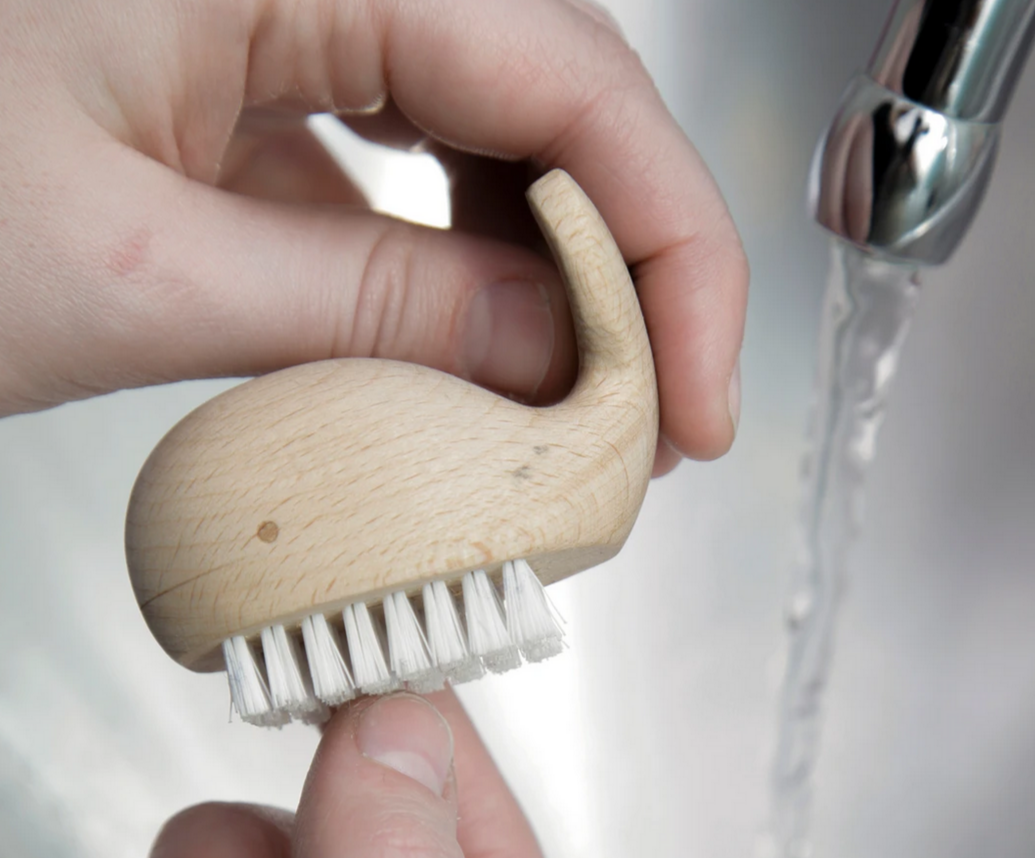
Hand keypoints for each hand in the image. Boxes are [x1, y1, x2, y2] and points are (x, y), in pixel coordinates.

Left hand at [0, 0, 746, 472]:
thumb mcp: (135, 274)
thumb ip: (370, 311)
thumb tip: (551, 359)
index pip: (575, 78)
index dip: (671, 252)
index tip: (700, 399)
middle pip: (555, 101)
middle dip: (628, 272)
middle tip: (656, 417)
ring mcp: (279, 10)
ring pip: (486, 136)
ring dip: (549, 276)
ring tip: (581, 404)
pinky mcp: (247, 82)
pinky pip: (399, 169)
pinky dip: (452, 270)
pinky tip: (470, 354)